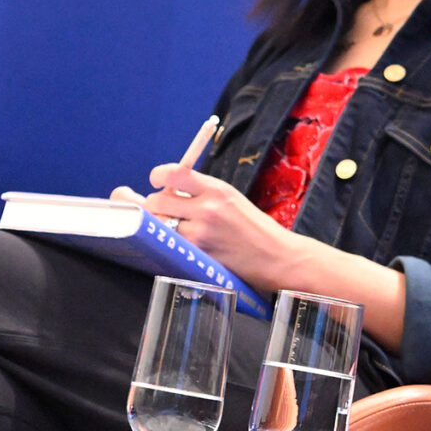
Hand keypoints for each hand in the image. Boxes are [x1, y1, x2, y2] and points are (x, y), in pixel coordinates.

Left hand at [109, 162, 305, 289]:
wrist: (276, 257)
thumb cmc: (252, 227)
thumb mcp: (230, 198)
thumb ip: (199, 192)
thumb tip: (164, 191)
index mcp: (216, 189)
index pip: (173, 173)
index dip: (158, 176)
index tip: (156, 181)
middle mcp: (207, 209)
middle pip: (157, 201)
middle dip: (154, 206)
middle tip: (165, 211)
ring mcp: (201, 235)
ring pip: (159, 225)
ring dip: (160, 226)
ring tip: (177, 228)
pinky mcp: (199, 256)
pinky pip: (170, 245)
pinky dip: (170, 243)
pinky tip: (184, 244)